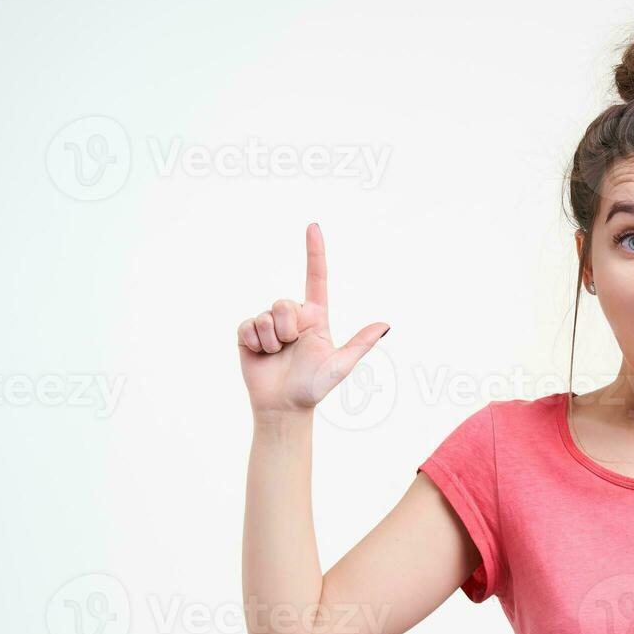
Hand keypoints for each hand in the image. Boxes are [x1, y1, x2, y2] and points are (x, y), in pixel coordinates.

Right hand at [236, 223, 389, 417]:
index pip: (316, 278)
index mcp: (316, 317)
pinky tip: (262, 355)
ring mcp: (269, 324)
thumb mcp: (340, 365)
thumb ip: (360, 343)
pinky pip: (248, 326)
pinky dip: (256, 343)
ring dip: (272, 340)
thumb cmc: (314, 387)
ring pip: (266, 315)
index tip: (314, 227)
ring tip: (278, 355)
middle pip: (284, 303)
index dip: (314, 252)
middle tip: (292, 348)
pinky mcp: (248, 334)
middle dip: (288, 328)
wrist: (284, 406)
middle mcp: (293, 317)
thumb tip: (385, 325)